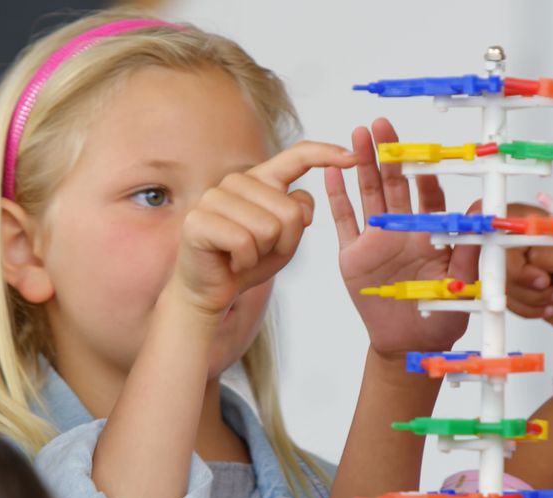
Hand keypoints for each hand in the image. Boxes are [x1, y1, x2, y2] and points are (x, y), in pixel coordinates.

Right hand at [171, 142, 357, 316]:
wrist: (212, 288)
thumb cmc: (250, 259)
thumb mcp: (286, 238)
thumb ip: (298, 214)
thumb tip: (301, 207)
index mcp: (261, 179)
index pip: (297, 156)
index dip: (326, 154)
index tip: (354, 157)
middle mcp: (236, 181)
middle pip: (289, 211)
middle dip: (285, 242)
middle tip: (261, 250)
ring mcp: (214, 198)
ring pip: (269, 228)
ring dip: (263, 253)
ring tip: (245, 255)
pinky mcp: (198, 221)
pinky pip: (245, 243)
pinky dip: (245, 262)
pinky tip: (232, 261)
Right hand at [324, 118, 476, 356]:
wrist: (408, 344)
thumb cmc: (440, 315)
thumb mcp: (462, 282)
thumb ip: (471, 247)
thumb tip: (484, 209)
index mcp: (428, 233)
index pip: (426, 195)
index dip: (423, 172)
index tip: (422, 151)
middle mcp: (401, 230)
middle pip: (393, 184)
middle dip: (387, 153)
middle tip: (382, 125)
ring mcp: (375, 240)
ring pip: (368, 194)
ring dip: (362, 166)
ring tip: (358, 136)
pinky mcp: (353, 255)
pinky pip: (344, 221)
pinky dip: (337, 197)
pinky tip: (331, 171)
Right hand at [506, 241, 552, 350]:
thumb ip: (549, 253)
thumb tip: (523, 253)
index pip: (518, 223)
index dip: (508, 237)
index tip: (513, 256)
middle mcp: (542, 250)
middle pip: (505, 255)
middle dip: (521, 275)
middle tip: (545, 282)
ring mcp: (535, 273)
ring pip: (506, 281)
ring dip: (529, 295)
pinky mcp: (530, 295)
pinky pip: (511, 300)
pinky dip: (528, 308)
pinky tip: (552, 307)